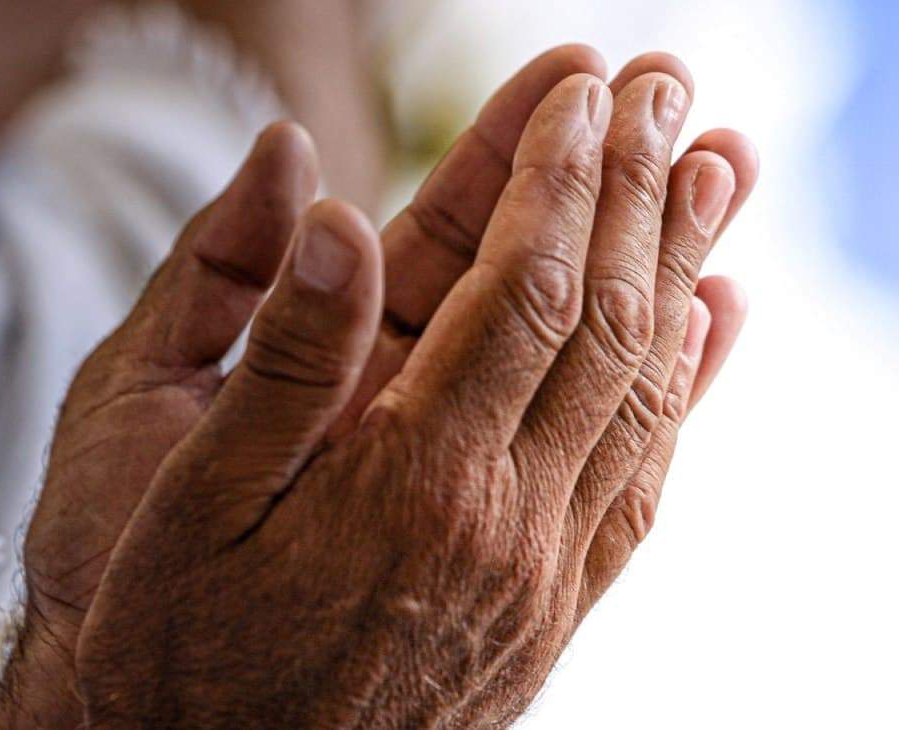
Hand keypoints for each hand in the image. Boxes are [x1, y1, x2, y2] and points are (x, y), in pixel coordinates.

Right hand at [69, 63, 753, 724]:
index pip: (523, 292)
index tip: (587, 89)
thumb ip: (280, 358)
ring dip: (679, 269)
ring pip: (641, 392)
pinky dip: (683, 388)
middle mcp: (505, 523)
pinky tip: (704, 325)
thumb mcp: (191, 497)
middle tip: (670, 88)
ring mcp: (542, 572)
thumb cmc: (185, 645)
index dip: (560, 179)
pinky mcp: (552, 609)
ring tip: (713, 171)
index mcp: (413, 480)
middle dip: (639, 193)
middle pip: (604, 325)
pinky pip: (640, 480)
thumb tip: (340, 217)